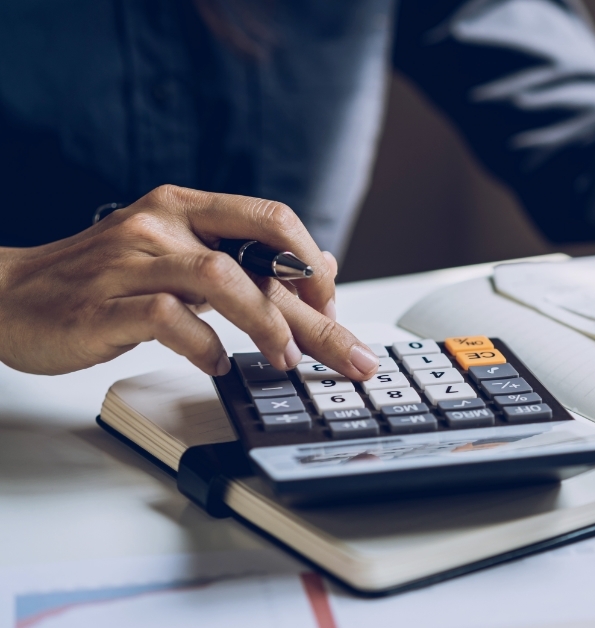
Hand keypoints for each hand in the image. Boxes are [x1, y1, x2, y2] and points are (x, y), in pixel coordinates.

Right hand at [0, 185, 379, 377]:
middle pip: (261, 259)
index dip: (313, 264)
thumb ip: (244, 258)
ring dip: (266, 325)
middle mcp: (162, 224)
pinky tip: (215, 365)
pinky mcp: (104, 304)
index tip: (333, 306)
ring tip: (284, 360)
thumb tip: (320, 265)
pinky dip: (202, 346)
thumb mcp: (177, 255)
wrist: (4, 295)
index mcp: (185, 207)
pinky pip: (169, 319)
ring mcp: (132, 261)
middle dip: (316, 313)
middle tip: (351, 356)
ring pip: (221, 279)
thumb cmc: (98, 280)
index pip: (272, 219)